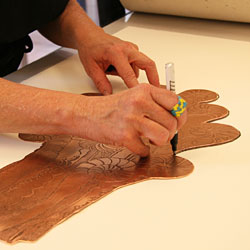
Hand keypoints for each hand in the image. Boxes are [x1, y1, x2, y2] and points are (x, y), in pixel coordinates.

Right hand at [72, 84, 186, 155]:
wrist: (86, 113)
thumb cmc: (110, 107)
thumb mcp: (134, 96)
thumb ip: (155, 103)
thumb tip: (177, 117)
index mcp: (144, 90)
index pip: (176, 102)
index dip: (181, 115)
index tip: (177, 122)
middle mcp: (139, 102)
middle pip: (172, 122)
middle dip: (169, 133)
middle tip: (160, 134)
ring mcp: (131, 119)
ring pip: (163, 136)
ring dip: (159, 142)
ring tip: (150, 140)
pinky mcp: (124, 135)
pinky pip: (145, 150)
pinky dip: (142, 151)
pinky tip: (135, 145)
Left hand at [77, 31, 159, 94]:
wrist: (90, 36)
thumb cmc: (90, 48)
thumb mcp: (92, 68)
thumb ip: (101, 83)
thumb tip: (109, 95)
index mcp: (116, 53)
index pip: (129, 74)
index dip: (135, 87)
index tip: (141, 96)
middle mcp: (127, 49)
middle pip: (148, 64)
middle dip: (154, 78)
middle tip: (156, 89)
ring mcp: (131, 48)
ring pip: (142, 65)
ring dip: (134, 73)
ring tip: (114, 72)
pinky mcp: (132, 49)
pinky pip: (138, 62)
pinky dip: (133, 68)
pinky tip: (118, 68)